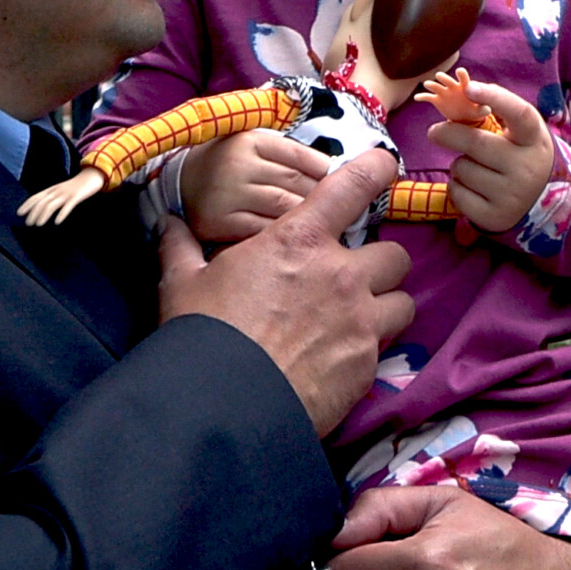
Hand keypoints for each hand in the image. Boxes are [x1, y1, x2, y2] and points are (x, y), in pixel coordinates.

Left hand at [16, 167, 103, 227]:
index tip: (19, 213)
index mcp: (52, 189)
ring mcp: (66, 194)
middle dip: (33, 213)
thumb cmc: (76, 186)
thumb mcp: (62, 190)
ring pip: (51, 204)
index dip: (27, 205)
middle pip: (42, 202)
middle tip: (28, 223)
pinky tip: (57, 222)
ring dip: (43, 215)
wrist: (92, 176)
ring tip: (39, 224)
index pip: (36, 197)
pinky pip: (67, 206)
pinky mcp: (76, 197)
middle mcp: (57, 191)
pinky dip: (61, 214)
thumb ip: (53, 197)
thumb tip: (42, 208)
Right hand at [158, 150, 411, 432]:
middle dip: (380, 263)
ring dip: (386, 306)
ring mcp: (361, 320)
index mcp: (299, 241)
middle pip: (394, 254)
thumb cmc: (203, 336)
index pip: (352, 187)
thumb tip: (167, 224)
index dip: (375, 169)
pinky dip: (369, 349)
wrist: (224, 404)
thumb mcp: (182, 284)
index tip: (385, 164)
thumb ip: (181, 248)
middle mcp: (341, 274)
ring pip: (403, 301)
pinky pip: (385, 347)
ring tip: (359, 319)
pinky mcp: (367, 364)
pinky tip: (340, 360)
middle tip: (354, 278)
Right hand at [181, 128, 330, 243]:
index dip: (331, 175)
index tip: (347, 188)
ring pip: (286, 208)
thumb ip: (287, 157)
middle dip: (327, 202)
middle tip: (344, 215)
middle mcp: (238, 164)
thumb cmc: (227, 167)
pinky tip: (296, 247)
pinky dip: (284, 240)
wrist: (174, 186)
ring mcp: (227, 194)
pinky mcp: (218, 223)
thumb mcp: (252, 148)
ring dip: (311, 222)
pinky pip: (264, 231)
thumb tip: (335, 171)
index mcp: (251, 140)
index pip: (304, 158)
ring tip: (324, 232)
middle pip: (298, 183)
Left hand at [424, 76, 552, 234]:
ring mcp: (511, 195)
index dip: (494, 98)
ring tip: (474, 168)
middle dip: (448, 133)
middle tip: (435, 132)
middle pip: (475, 142)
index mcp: (534, 139)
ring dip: (458, 164)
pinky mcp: (494, 217)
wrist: (542, 203)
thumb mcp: (520, 134)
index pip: (519, 113)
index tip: (469, 87)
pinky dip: (456, 186)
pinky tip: (472, 188)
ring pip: (461, 168)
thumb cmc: (521, 156)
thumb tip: (462, 93)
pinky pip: (456, 192)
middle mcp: (526, 168)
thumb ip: (496, 114)